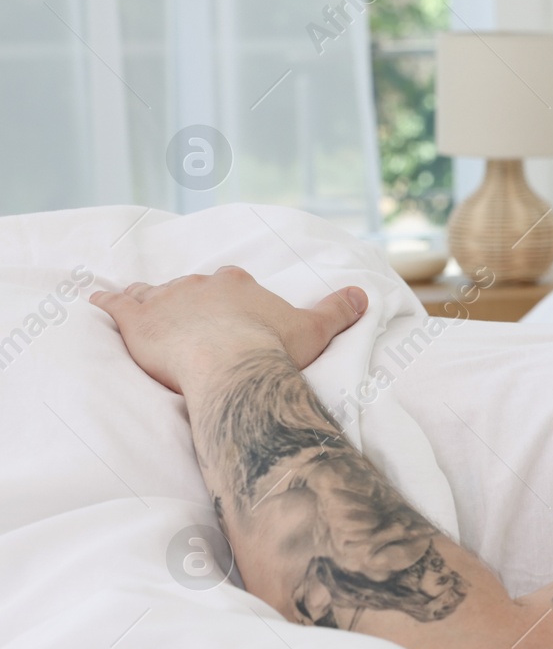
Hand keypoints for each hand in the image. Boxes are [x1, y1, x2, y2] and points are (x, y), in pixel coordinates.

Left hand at [89, 267, 367, 394]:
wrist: (233, 365)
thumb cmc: (274, 349)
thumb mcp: (316, 329)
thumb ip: (339, 309)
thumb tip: (364, 294)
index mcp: (237, 284)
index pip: (229, 283)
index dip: (229, 299)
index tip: (231, 315)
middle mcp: (199, 284)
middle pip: (189, 288)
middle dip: (188, 302)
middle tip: (191, 324)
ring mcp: (166, 299)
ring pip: (151, 292)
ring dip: (147, 299)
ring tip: (144, 309)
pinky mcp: (136, 319)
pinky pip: (114, 304)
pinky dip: (104, 303)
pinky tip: (93, 302)